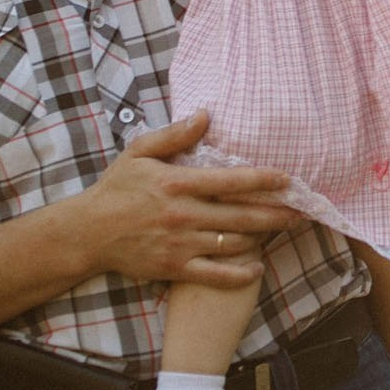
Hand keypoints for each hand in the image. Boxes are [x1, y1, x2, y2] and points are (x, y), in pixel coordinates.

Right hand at [79, 111, 304, 288]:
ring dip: (262, 238)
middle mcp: (183, 215)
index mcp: (178, 183)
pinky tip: (257, 268)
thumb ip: (175, 135)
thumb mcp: (139, 152)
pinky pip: (214, 275)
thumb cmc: (116, 188)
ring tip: (283, 230)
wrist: (88, 232)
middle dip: (275, 213)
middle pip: (241, 215)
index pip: (231, 181)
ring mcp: (180, 244)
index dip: (263, 180)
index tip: (288, 179)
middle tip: (301, 210)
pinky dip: (239, 274)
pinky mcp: (174, 268)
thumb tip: (205, 115)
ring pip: (233, 243)